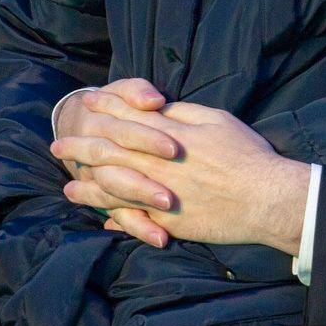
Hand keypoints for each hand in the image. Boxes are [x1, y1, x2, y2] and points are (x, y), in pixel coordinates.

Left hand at [54, 94, 310, 252]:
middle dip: (80, 147)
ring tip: (68, 186)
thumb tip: (155, 110)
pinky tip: (101, 218)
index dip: (105, 108)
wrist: (265, 198)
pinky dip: (113, 217)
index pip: (127, 117)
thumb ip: (182, 114)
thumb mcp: (216, 120)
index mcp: (167, 135)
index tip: (88, 104)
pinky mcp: (166, 221)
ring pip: (111, 188)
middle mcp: (155, 165)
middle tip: (59, 146)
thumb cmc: (247, 155)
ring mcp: (157, 195)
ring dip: (87, 186)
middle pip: (108, 152)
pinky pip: (131, 219)